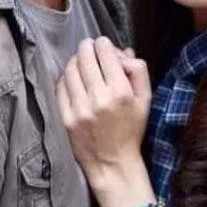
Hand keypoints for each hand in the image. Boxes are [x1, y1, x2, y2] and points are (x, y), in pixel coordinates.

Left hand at [57, 37, 150, 183]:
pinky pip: (60, 86)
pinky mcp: (66, 117)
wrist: (113, 163)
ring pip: (70, 69)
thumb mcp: (145, 100)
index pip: (105, 52)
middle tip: (90, 48)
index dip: (104, 43)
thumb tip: (123, 50)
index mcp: (121, 91)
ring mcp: (80, 108)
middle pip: (85, 56)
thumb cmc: (131, 130)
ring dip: (75, 60)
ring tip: (81, 62)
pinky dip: (65, 77)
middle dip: (88, 47)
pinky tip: (72, 79)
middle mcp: (99, 98)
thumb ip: (138, 72)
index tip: (104, 45)